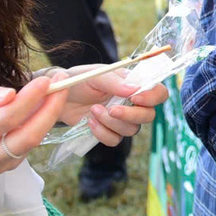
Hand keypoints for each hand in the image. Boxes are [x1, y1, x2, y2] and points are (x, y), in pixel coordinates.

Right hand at [0, 74, 73, 183]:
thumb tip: (9, 95)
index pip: (4, 119)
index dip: (28, 100)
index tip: (45, 81)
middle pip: (26, 136)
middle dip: (49, 109)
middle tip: (62, 85)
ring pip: (31, 142)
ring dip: (48, 116)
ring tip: (54, 93)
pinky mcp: (7, 168)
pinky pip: (29, 146)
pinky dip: (38, 125)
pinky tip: (40, 109)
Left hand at [51, 65, 169, 146]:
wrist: (57, 96)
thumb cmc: (79, 80)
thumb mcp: (95, 75)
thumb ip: (114, 82)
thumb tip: (135, 90)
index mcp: (134, 85)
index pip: (158, 92)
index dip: (153, 97)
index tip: (136, 98)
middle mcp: (132, 103)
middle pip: (148, 116)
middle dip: (131, 115)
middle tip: (112, 109)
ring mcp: (121, 119)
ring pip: (131, 130)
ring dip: (111, 122)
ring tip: (93, 110)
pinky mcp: (109, 131)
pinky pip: (115, 140)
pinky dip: (102, 133)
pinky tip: (89, 121)